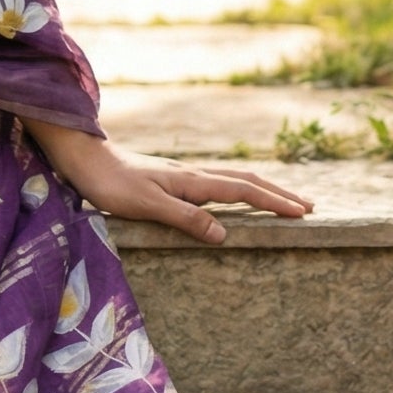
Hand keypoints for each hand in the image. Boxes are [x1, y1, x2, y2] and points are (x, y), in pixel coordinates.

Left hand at [27, 126, 312, 245]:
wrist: (83, 159)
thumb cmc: (110, 184)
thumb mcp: (147, 205)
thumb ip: (185, 218)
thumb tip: (225, 233)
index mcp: (192, 182)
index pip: (243, 191)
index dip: (274, 202)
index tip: (304, 212)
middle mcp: (192, 176)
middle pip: (246, 182)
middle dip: (278, 194)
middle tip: (310, 206)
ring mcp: (181, 176)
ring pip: (232, 181)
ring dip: (261, 190)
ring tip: (283, 200)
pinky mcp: (170, 180)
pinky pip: (215, 185)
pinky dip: (237, 191)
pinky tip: (232, 198)